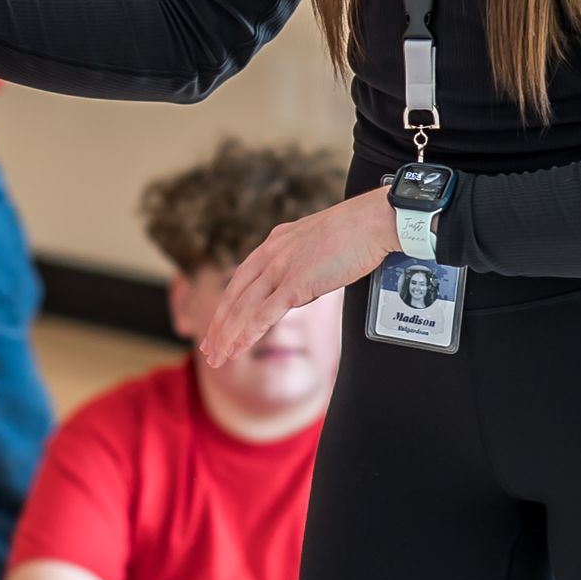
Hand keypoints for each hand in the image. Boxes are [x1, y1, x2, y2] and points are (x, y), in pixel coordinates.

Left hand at [201, 189, 396, 364]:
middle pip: (235, 296)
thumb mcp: (315, 245)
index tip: (218, 324)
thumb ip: (299, 265)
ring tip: (217, 357)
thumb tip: (295, 289)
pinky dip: (247, 333)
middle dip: (218, 326)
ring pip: (244, 308)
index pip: (241, 279)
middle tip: (208, 349)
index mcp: (274, 243)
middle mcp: (271, 254)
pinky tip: (237, 348)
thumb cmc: (355, 233)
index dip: (227, 305)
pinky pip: (264, 314)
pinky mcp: (295, 283)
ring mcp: (280, 268)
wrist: (372, 222)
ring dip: (227, 335)